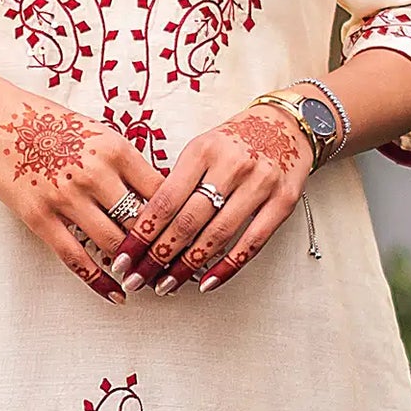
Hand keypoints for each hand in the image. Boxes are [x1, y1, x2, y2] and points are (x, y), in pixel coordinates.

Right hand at [0, 75, 161, 304]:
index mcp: (116, 149)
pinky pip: (75, 257)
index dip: (179, 219)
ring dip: (135, 268)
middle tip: (177, 270)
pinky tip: (116, 294)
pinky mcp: (40, 217)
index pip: (162, 192)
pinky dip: (99, 280)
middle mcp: (96, 174)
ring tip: (149, 282)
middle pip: (143, 223)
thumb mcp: (98, 132)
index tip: (189, 238)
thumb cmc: (50, 122)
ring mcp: (66, 198)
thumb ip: (126, 163)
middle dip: (162, 250)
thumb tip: (160, 195)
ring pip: (114, 244)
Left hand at [119, 105, 312, 292]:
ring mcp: (260, 183)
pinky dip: (227, 267)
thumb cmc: (235, 141)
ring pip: (217, 235)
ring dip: (187, 266)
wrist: (288, 125)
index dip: (142, 233)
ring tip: (166, 285)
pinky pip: (252, 243)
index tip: (123, 257)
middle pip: (188, 221)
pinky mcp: (283, 201)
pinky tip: (206, 283)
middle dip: (158, 256)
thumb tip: (145, 226)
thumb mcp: (202, 148)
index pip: (165, 199)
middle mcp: (231, 166)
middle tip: (137, 278)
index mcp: (203, 150)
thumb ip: (178, 181)